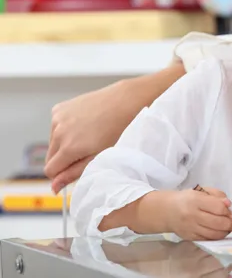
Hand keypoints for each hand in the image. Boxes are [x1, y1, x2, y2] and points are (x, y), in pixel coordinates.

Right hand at [45, 64, 184, 193]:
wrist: (125, 102)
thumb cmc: (118, 131)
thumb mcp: (99, 156)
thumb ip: (74, 173)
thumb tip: (54, 187)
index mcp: (69, 147)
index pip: (50, 171)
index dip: (62, 174)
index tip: (74, 171)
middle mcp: (59, 132)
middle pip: (50, 157)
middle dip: (63, 159)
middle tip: (86, 152)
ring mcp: (57, 118)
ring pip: (52, 141)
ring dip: (64, 143)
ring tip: (87, 137)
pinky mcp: (59, 108)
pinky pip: (55, 126)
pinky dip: (64, 129)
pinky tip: (83, 125)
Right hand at [167, 188, 231, 240]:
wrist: (168, 211)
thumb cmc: (188, 199)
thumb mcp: (202, 191)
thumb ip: (217, 195)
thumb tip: (228, 204)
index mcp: (196, 200)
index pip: (218, 208)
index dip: (228, 211)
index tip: (231, 213)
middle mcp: (192, 215)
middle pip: (218, 223)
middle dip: (231, 225)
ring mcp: (191, 228)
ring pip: (214, 234)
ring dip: (225, 232)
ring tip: (229, 229)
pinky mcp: (190, 237)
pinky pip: (207, 239)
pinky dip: (216, 237)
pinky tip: (219, 233)